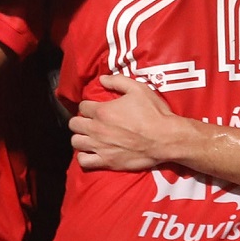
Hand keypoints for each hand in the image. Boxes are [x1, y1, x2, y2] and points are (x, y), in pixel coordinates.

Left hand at [69, 73, 183, 170]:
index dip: (88, 106)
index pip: (82, 106)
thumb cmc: (154, 113)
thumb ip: (118, 81)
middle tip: (90, 122)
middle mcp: (97, 129)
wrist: (165, 138)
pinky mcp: (106, 161)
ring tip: (89, 137)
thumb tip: (102, 79)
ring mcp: (100, 147)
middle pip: (74, 124)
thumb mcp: (138, 89)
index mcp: (102, 111)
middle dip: (80, 121)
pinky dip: (84, 156)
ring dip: (80, 137)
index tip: (95, 108)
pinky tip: (91, 152)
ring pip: (75, 142)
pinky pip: (83, 160)